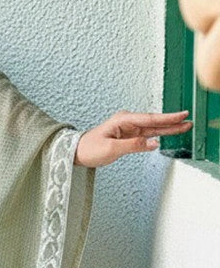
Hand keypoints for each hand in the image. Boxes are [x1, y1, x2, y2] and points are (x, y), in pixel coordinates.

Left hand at [73, 109, 192, 166]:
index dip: (167, 118)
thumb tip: (153, 143)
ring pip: (153, 127)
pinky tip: (169, 133)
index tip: (182, 115)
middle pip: (154, 121)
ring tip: (184, 126)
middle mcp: (127, 122)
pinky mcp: (129, 136)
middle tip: (188, 120)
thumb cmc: (89, 148)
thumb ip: (133, 146)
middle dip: (172, 121)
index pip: (149, 119)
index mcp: (122, 120)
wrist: (77, 152)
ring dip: (168, 127)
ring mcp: (129, 128)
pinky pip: (147, 134)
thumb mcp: (111, 149)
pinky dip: (159, 134)